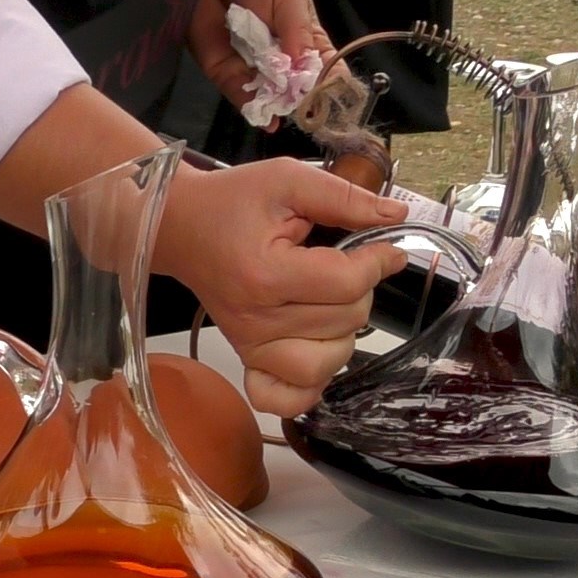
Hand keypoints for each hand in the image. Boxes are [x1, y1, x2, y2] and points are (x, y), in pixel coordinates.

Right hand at [155, 158, 408, 416]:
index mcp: (265, 274)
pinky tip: (317, 351)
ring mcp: (250, 345)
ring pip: (328, 362)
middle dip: (361, 289)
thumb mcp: (288, 180)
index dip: (379, 261)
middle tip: (344, 264)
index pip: (347, 283)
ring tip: (331, 302)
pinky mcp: (248, 358)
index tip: (383, 246)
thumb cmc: (231, 202)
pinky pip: (286, 398)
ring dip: (344, 332)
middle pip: (345, 321)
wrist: (181, 226)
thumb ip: (344, 197)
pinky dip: (310, 386)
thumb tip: (396, 215)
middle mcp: (256, 319)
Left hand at [186, 0, 332, 128]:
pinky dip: (251, 107)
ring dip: (278, 104)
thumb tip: (305, 68)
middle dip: (303, 98)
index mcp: (305, 41)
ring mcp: (255, 70)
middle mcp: (282, 61)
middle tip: (307, 105)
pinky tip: (265, 117)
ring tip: (285, 108)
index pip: (325, 67)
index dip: (332, 82)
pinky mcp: (227, 74)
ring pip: (271, 97)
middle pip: (298, 88)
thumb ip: (298, 32)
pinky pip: (241, 95)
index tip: (336, 94)